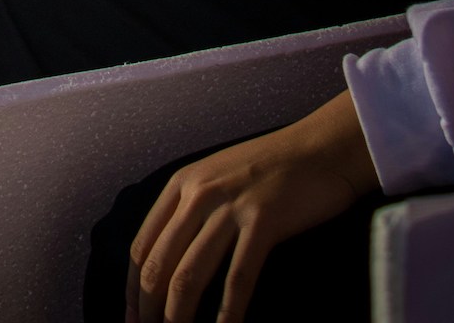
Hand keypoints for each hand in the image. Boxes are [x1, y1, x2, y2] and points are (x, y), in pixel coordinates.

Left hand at [128, 89, 377, 322]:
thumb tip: (171, 261)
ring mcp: (229, 206)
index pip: (142, 247)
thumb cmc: (272, 168)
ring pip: (189, 275)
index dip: (134, 291)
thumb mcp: (217, 179)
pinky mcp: (263, 221)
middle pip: (159, 265)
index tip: (132, 320)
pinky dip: (228, 313)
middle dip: (150, 310)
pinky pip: (237, 278)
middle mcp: (197, 193)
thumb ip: (191, 211)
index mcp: (181, 184)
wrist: (321, 147)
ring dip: (178, 317)